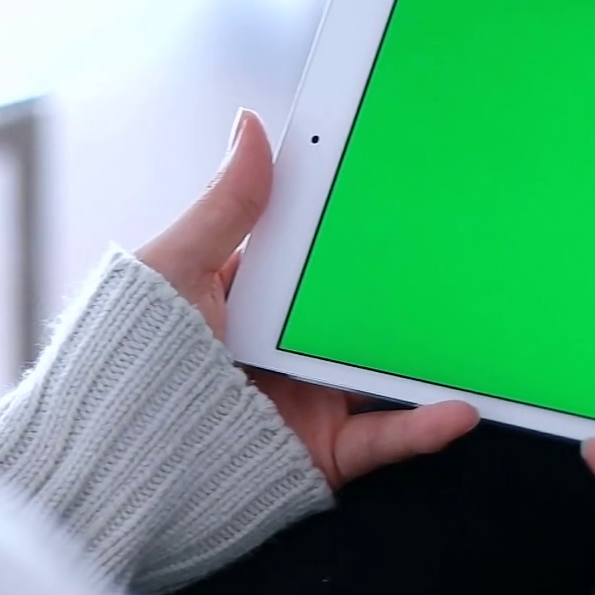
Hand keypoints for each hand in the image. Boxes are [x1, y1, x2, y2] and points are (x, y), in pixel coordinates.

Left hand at [136, 108, 479, 488]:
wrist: (114, 465)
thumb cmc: (123, 363)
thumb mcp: (174, 269)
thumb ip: (225, 206)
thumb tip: (251, 128)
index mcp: (242, 299)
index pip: (309, 251)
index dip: (349, 218)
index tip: (394, 183)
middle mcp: (280, 348)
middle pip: (357, 307)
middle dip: (407, 279)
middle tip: (460, 245)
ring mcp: (305, 400)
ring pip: (383, 368)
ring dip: (432, 351)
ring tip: (480, 323)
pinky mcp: (322, 452)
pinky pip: (385, 437)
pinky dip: (424, 426)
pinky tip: (459, 408)